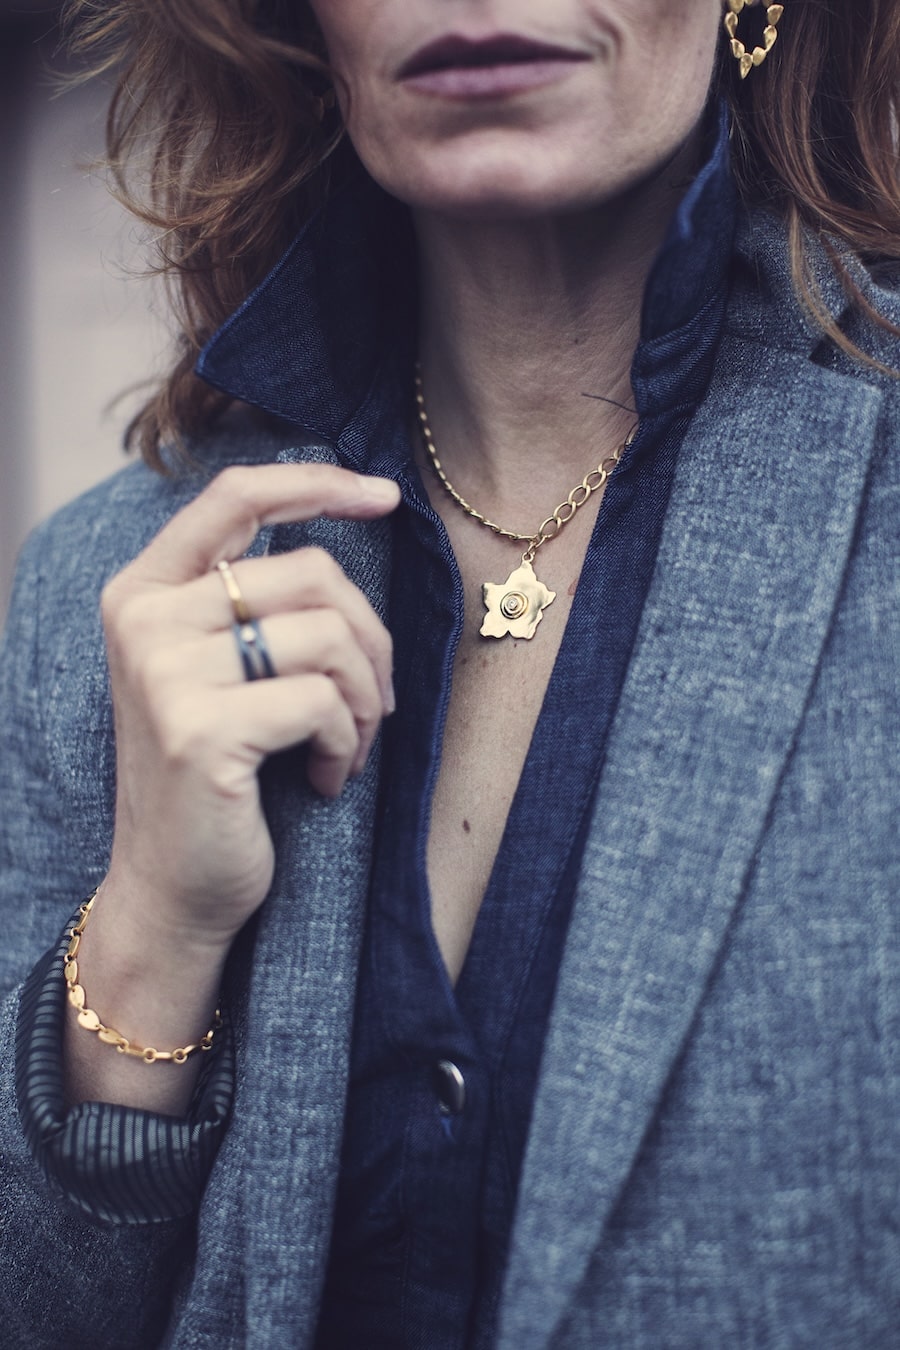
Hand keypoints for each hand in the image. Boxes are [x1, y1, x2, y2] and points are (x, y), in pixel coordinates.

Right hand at [100, 463, 399, 950]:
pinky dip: (349, 745)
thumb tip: (349, 531)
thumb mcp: (218, 672)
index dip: (317, 483)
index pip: (235, 496)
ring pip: (329, 634)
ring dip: (368, 698)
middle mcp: (144, 618)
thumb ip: (251, 603)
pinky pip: (325, 701)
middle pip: (313, 573)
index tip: (385, 496)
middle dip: (372, 640)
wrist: (173, 888)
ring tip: (352, 743)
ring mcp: (166, 672)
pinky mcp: (201, 729)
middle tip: (374, 702)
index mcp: (144, 591)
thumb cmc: (217, 776)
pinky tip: (328, 780)